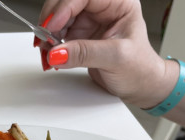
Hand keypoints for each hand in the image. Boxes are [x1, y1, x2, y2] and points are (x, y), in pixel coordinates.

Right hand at [38, 0, 174, 106]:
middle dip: (51, 20)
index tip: (51, 27)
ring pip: (58, 17)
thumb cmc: (140, 69)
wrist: (140, 86)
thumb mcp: (115, 59)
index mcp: (118, 2)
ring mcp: (89, 21)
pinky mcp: (80, 35)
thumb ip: (86, 53)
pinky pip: (57, 33)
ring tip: (46, 51)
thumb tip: (57, 52)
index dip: (64, 8)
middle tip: (44, 40)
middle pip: (67, 3)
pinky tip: (50, 55)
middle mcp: (102, 8)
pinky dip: (50, 44)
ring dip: (48, 33)